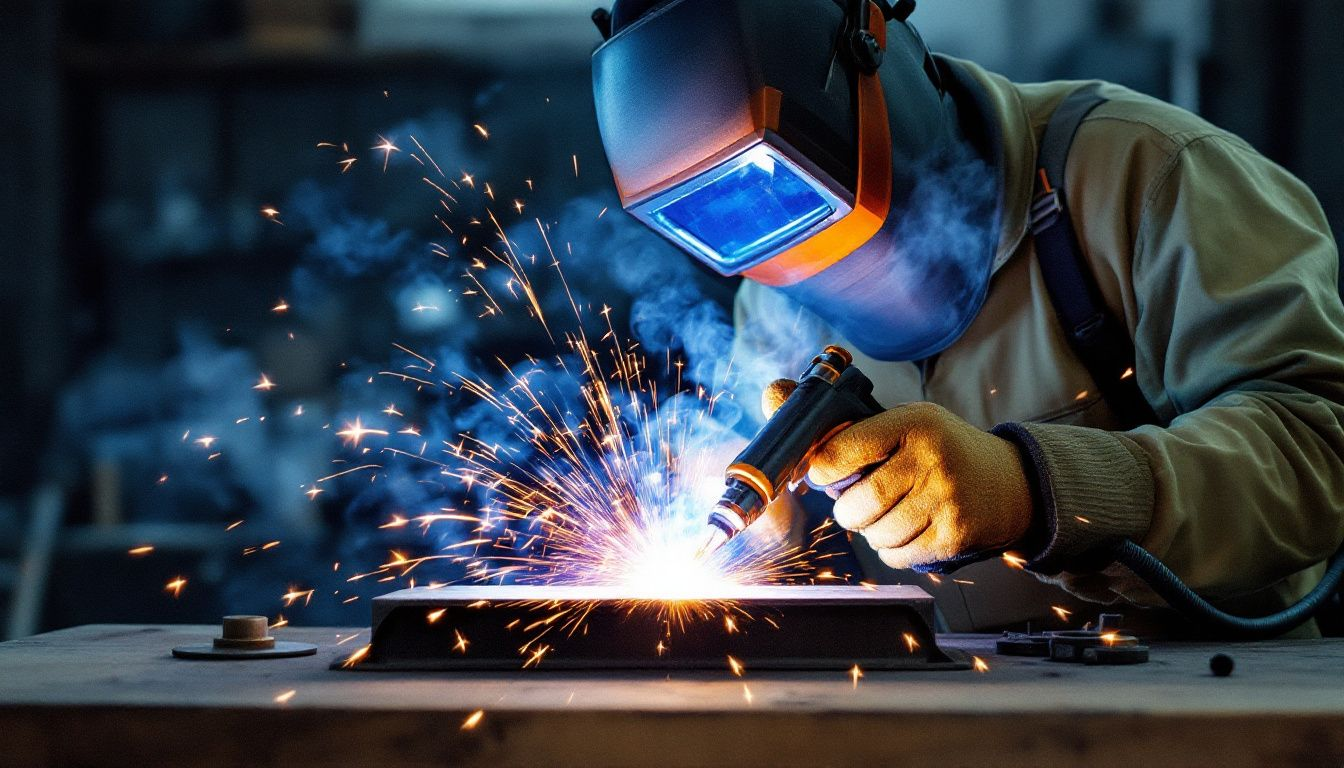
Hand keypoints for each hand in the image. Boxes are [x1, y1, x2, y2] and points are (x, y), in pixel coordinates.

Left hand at [763, 379, 1035, 569]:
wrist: (1011, 483)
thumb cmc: (941, 449)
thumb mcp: (899, 421)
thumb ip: (837, 417)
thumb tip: (772, 391)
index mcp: (911, 423)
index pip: (841, 451)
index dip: (822, 470)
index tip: (824, 473)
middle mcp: (931, 459)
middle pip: (856, 505)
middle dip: (847, 510)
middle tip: (859, 500)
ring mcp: (946, 500)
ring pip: (875, 535)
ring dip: (871, 530)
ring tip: (890, 512)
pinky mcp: (954, 536)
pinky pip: (897, 557)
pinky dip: (892, 549)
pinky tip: (909, 528)